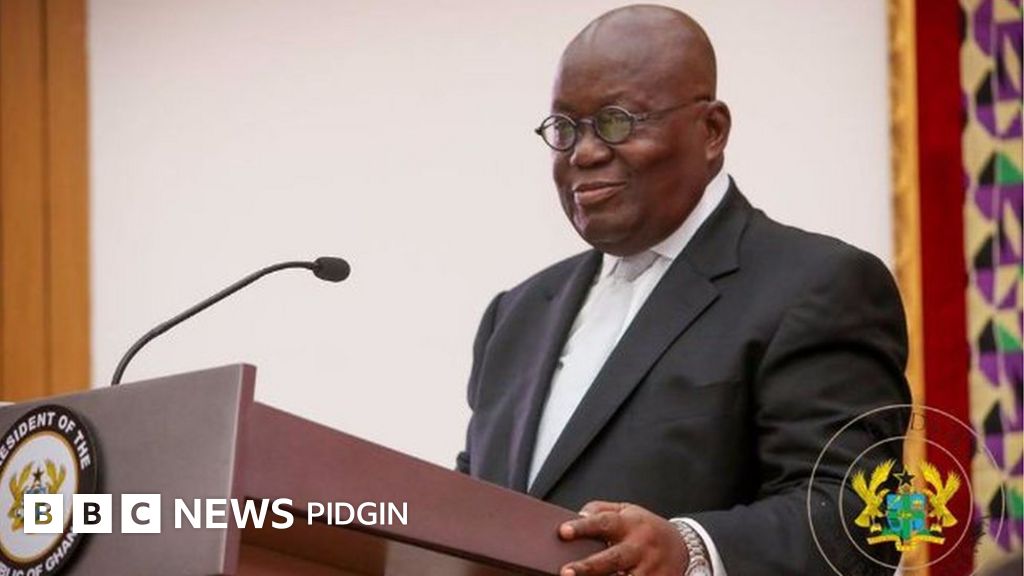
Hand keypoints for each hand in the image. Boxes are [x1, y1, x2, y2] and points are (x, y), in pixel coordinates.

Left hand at [558, 501, 687, 575]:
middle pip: (613, 559)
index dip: (583, 527)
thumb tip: (576, 517)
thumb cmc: (645, 528)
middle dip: (588, 567)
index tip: (562, 531)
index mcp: (631, 523)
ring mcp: (650, 569)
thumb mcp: (626, 510)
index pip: (604, 522)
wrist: (684, 547)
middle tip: (565, 572)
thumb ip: (600, 511)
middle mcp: (641, 547)